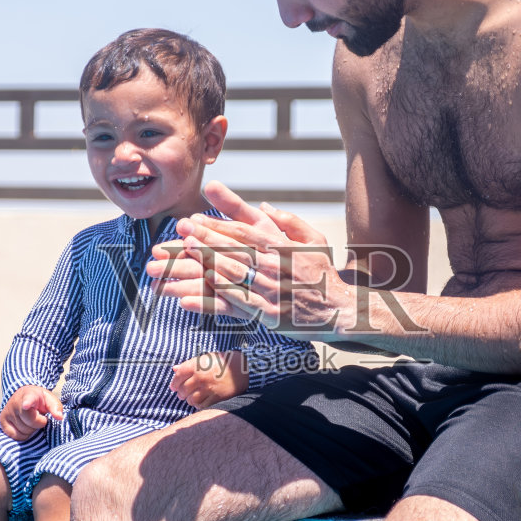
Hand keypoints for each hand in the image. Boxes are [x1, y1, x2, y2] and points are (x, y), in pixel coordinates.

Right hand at [0, 385, 62, 441]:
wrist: (22, 396)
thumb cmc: (39, 400)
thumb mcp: (49, 399)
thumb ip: (56, 407)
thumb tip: (59, 417)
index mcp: (29, 395)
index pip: (28, 400)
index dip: (27, 403)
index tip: (26, 405)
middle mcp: (15, 403)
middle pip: (31, 423)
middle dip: (39, 423)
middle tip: (38, 415)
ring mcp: (7, 412)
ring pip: (24, 431)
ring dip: (31, 429)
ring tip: (30, 419)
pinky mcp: (2, 421)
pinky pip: (16, 436)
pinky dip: (23, 435)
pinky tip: (24, 425)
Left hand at [146, 181, 354, 338]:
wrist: (340, 309)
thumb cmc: (323, 273)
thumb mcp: (314, 240)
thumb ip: (288, 221)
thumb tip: (263, 206)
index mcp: (282, 247)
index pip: (244, 232)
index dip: (217, 225)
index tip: (193, 218)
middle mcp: (274, 267)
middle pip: (232, 250)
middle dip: (203, 239)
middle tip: (180, 231)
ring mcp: (269, 291)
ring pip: (230, 276)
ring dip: (202, 266)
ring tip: (179, 257)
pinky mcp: (266, 314)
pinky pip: (233, 306)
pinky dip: (210, 300)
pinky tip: (188, 298)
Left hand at [169, 351, 247, 407]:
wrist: (240, 368)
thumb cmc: (220, 362)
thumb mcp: (204, 359)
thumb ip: (189, 365)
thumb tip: (174, 369)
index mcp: (196, 366)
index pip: (178, 376)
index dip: (174, 383)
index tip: (173, 387)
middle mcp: (200, 377)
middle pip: (183, 390)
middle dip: (181, 393)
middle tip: (182, 394)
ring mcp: (208, 388)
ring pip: (191, 400)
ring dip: (190, 400)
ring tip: (192, 398)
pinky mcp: (216, 397)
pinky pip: (202, 406)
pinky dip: (199, 405)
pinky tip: (200, 402)